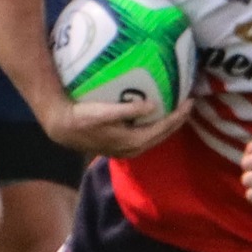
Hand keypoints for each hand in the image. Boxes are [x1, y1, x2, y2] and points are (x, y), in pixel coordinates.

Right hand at [42, 94, 191, 158]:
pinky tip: (155, 116)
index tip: (189, 102)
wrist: (63, 128)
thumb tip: (154, 105)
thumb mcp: (105, 112)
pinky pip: (145, 136)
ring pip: (154, 137)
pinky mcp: (120, 145)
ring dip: (166, 125)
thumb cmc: (82, 117)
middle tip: (188, 104)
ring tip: (177, 110)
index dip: (177, 116)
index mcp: (132, 142)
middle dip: (177, 121)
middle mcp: (132, 149)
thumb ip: (129, 110)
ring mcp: (126, 149)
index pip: (162, 129)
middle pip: (162, 135)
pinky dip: (154, 126)